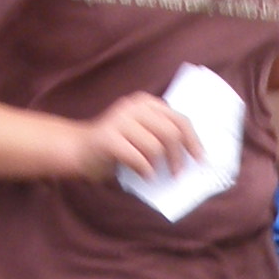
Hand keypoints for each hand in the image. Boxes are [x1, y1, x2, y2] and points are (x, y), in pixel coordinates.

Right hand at [76, 92, 199, 177]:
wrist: (79, 151)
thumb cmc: (117, 147)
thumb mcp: (143, 134)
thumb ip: (162, 135)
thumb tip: (193, 154)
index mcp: (146, 102)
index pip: (180, 120)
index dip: (193, 141)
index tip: (199, 159)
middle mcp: (134, 106)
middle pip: (171, 133)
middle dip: (178, 157)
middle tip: (177, 174)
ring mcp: (119, 119)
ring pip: (156, 147)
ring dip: (158, 166)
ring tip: (153, 173)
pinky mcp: (107, 137)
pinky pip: (138, 158)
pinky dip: (145, 171)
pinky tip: (143, 176)